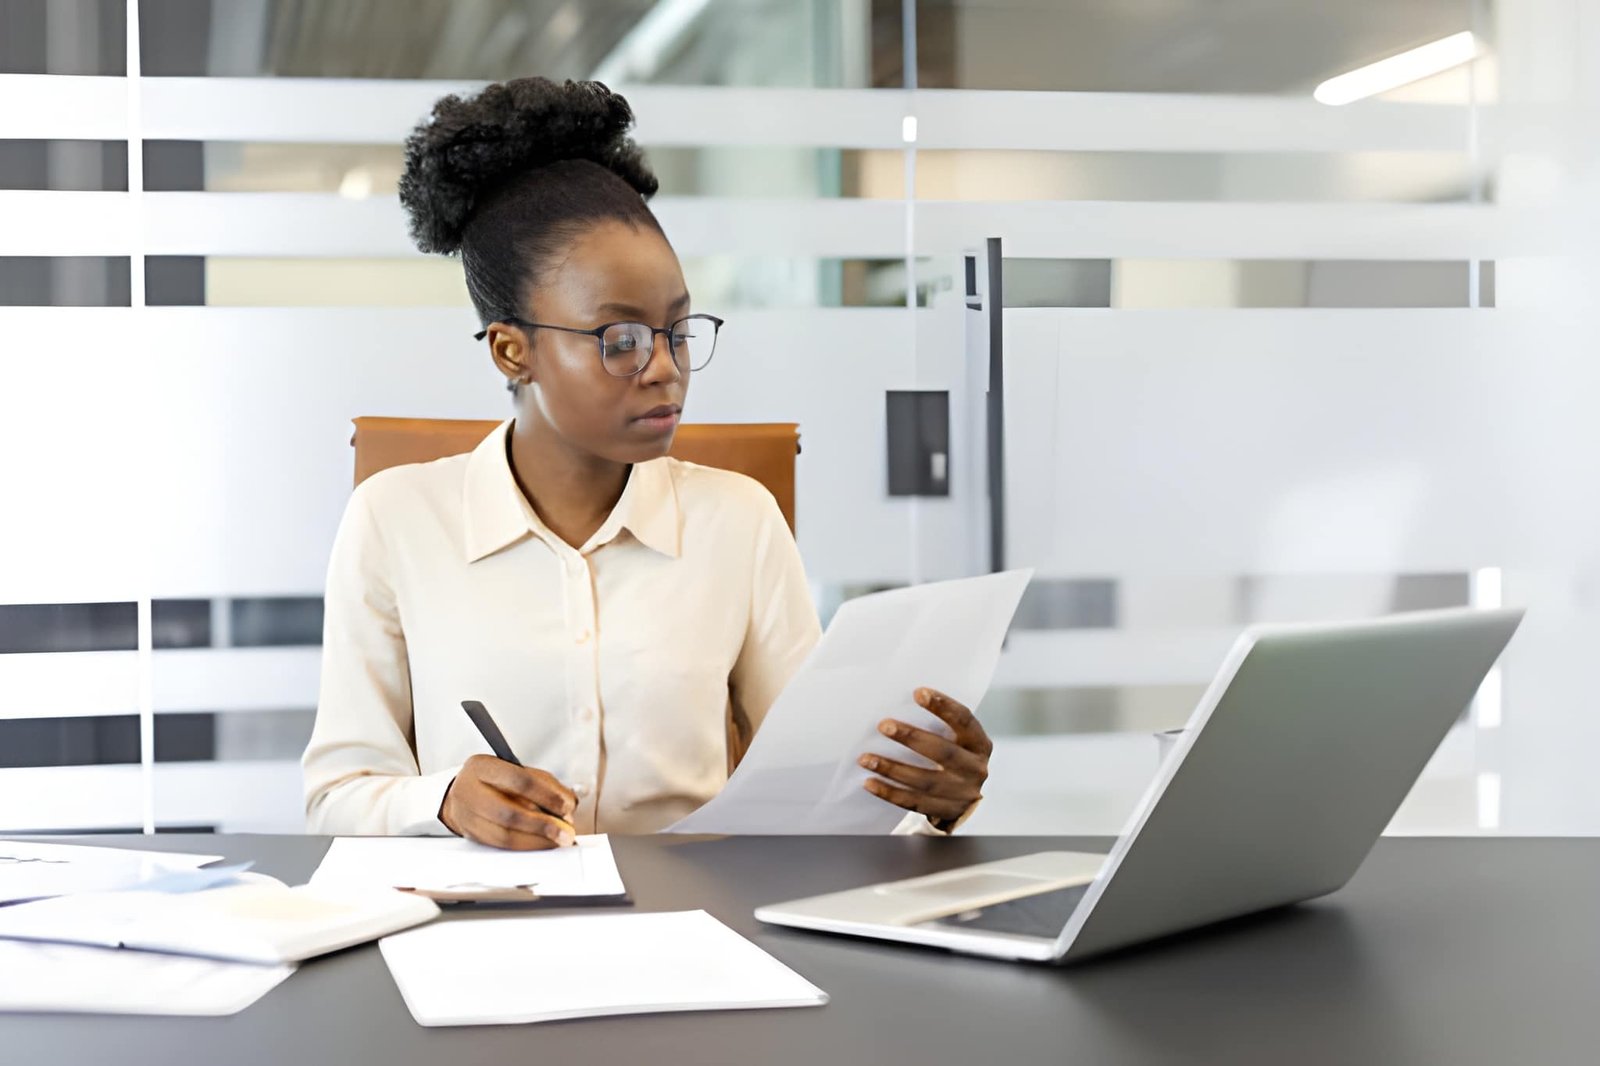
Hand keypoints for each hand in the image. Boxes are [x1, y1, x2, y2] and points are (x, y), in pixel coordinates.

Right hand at [439, 754, 577, 849]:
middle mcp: (470, 791)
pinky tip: (542, 844)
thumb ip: (543, 783)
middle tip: (566, 832)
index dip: (548, 795)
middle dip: (543, 826)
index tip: (568, 806)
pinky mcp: (471, 836)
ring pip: (505, 836)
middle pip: (510, 814)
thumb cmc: (492, 780)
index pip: (520, 781)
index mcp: (483, 767)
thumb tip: (568, 803)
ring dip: (537, 841)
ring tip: (558, 841)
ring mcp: (467, 816)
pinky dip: (526, 847)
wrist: (459, 793)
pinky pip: (501, 846)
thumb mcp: (514, 769)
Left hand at [859, 687, 990, 828]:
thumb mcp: (959, 741)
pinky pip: (913, 802)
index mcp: (980, 745)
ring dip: (892, 769)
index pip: (965, 721)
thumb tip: (900, 703)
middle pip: (943, 753)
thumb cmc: (956, 758)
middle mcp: (975, 769)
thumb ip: (941, 727)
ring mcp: (961, 793)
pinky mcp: (945, 812)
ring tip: (866, 758)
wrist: (966, 800)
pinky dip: (890, 792)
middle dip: (912, 738)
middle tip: (884, 726)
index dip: (944, 707)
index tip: (918, 693)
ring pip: (924, 781)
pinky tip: (870, 782)